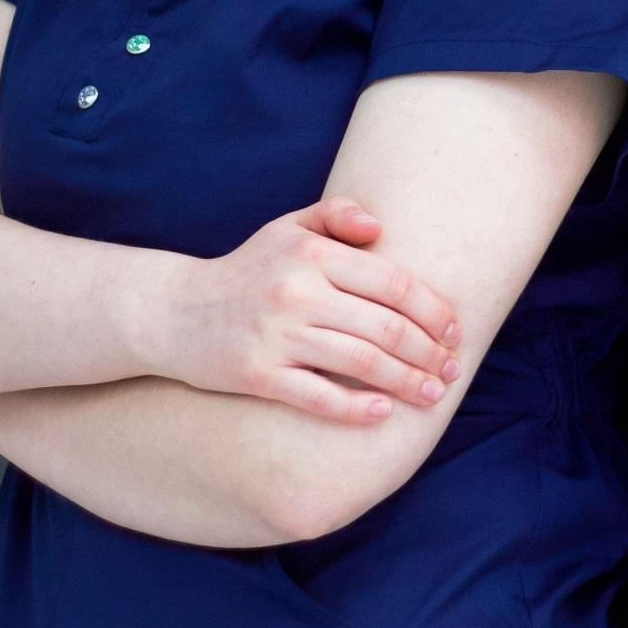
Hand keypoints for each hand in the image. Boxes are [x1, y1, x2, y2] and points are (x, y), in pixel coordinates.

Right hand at [150, 198, 463, 424]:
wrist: (172, 311)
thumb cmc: (248, 270)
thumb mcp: (288, 229)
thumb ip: (337, 215)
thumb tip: (382, 228)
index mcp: (312, 254)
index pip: (393, 282)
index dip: (433, 310)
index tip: (455, 332)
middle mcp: (296, 292)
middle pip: (385, 326)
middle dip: (429, 352)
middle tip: (454, 369)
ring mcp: (275, 335)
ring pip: (361, 362)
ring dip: (406, 381)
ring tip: (434, 394)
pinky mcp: (256, 375)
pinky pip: (317, 396)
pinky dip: (355, 407)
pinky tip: (383, 413)